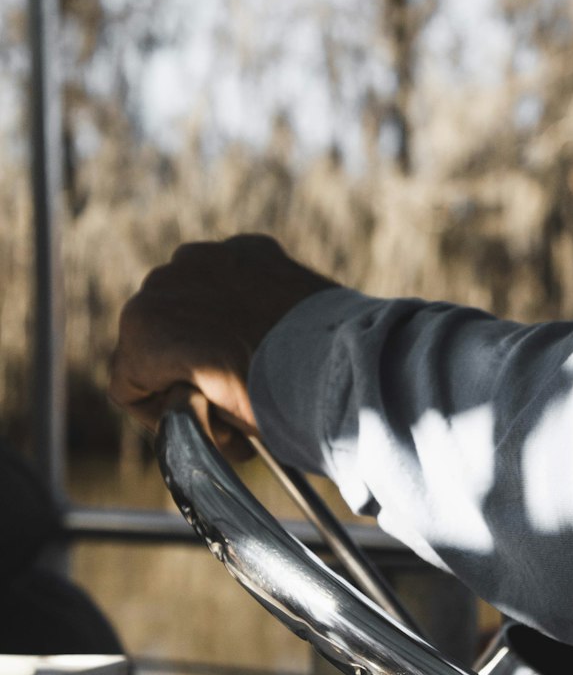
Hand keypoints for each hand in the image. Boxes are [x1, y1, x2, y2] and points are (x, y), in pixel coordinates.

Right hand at [109, 235, 335, 456]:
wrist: (341, 367)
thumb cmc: (273, 402)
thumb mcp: (212, 422)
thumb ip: (184, 407)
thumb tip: (192, 401)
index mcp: (143, 329)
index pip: (128, 382)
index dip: (159, 414)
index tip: (196, 425)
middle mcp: (164, 282)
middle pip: (157, 338)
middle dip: (184, 368)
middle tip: (226, 399)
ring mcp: (208, 257)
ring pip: (189, 300)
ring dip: (208, 327)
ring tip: (249, 361)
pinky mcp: (250, 249)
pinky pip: (230, 277)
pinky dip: (243, 300)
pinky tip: (269, 329)